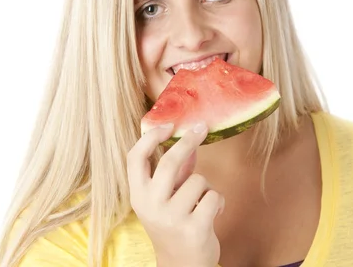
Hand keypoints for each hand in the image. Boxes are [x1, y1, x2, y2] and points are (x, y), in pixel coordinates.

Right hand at [127, 122, 224, 266]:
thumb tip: (189, 137)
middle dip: (189, 141)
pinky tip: (211, 214)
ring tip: (201, 203)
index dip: (151, 137)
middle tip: (201, 128)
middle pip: (170, 161)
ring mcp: (172, 218)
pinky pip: (213, 196)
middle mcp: (151, 205)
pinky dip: (217, 202)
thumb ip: (175, 171)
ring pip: (198, 180)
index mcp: (138, 195)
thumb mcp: (165, 198)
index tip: (169, 125)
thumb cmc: (174, 225)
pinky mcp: (194, 228)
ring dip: (206, 187)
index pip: (135, 158)